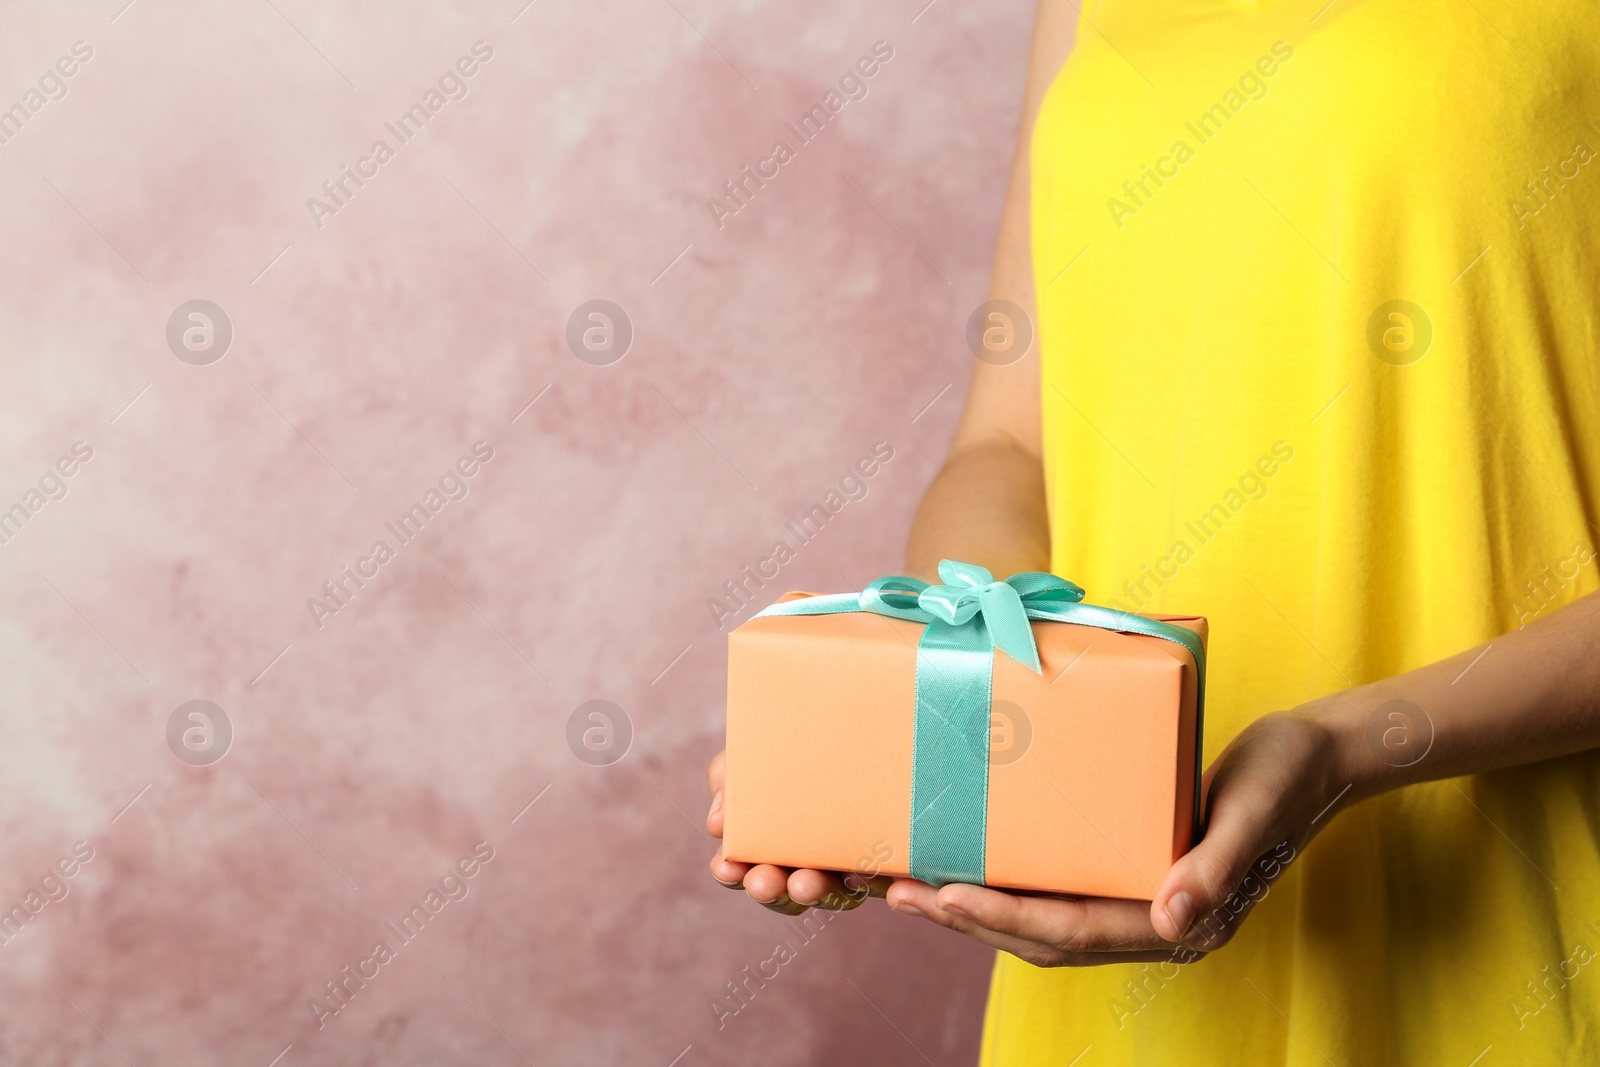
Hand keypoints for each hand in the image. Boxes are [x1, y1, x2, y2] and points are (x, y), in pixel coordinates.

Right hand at [705, 749, 893, 914]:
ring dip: (813, 892)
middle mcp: (809, 857)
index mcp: (774, 837)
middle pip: (785, 890)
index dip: (733, 872)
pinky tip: (859, 873)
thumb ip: (728, 777)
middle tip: (761, 882)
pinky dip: (864, 880)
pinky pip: (877, 878)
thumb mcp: (754, 748)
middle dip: (771, 891)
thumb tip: (717, 824)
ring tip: (803, 884)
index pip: (747, 866)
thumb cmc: (797, 737)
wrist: (861, 715)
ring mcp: (848, 860)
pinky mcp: (890, 858)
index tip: (726, 868)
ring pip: (829, 892)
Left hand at [884, 709, 1356, 965]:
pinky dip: (1010, 882)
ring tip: (914, 884)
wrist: (1317, 757)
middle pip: (1044, 936)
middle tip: (900, 892)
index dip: (1006, 919)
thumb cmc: (1286, 778)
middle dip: (970, 919)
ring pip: (1044, 920)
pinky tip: (969, 859)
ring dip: (979, 907)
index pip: (1075, 932)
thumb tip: (1170, 923)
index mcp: (1180, 922)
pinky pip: (1059, 888)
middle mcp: (1153, 923)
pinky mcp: (1131, 871)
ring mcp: (1141, 901)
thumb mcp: (1252, 812)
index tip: (945, 897)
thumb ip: (1214, 869)